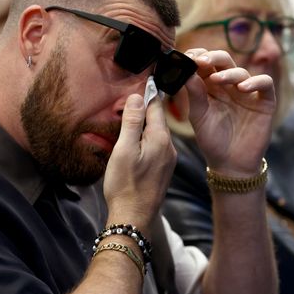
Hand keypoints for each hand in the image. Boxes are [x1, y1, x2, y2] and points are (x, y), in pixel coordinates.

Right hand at [103, 93, 175, 233]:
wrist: (134, 217)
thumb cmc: (125, 184)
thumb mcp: (124, 150)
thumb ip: (132, 122)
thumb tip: (138, 96)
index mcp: (160, 138)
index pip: (156, 106)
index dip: (149, 91)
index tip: (147, 76)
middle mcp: (169, 146)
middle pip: (158, 117)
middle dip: (148, 104)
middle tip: (137, 91)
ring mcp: (168, 158)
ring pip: (157, 131)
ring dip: (147, 121)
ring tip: (135, 111)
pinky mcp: (164, 168)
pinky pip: (157, 143)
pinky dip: (148, 135)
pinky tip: (138, 137)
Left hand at [184, 49, 275, 174]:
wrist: (229, 163)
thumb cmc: (212, 139)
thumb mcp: (199, 115)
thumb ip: (194, 93)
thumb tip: (186, 71)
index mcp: (210, 86)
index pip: (205, 64)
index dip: (197, 56)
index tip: (187, 57)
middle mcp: (229, 86)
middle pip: (224, 61)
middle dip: (212, 57)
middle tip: (201, 61)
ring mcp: (247, 92)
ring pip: (241, 71)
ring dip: (229, 72)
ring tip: (218, 79)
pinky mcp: (264, 102)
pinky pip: (265, 84)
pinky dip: (256, 82)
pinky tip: (243, 88)